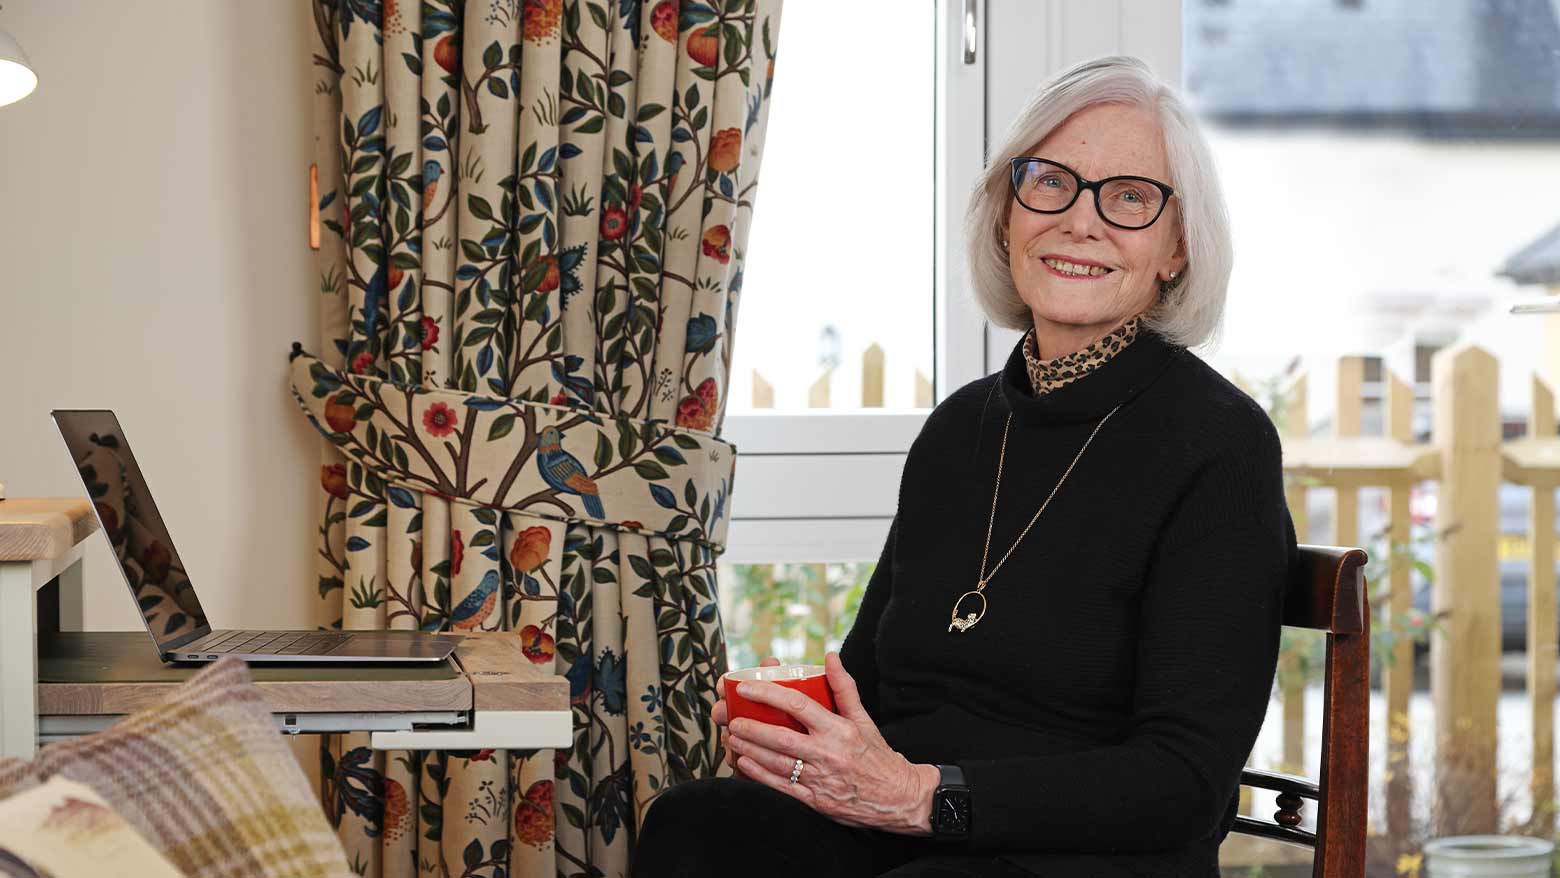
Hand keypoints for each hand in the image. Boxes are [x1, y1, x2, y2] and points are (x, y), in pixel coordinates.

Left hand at [725, 651, 938, 835]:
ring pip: (776, 763)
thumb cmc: (877, 755)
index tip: (746, 689)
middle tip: (731, 718)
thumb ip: (844, 688)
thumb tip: (830, 656)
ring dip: (749, 750)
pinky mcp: (816, 801)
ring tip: (731, 739)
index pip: (798, 705)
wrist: (898, 797)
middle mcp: (828, 753)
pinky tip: (744, 764)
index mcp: (839, 729)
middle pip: (780, 737)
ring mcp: (820, 779)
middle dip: (750, 727)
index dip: (768, 695)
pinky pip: (782, 788)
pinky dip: (759, 775)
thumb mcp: (864, 719)